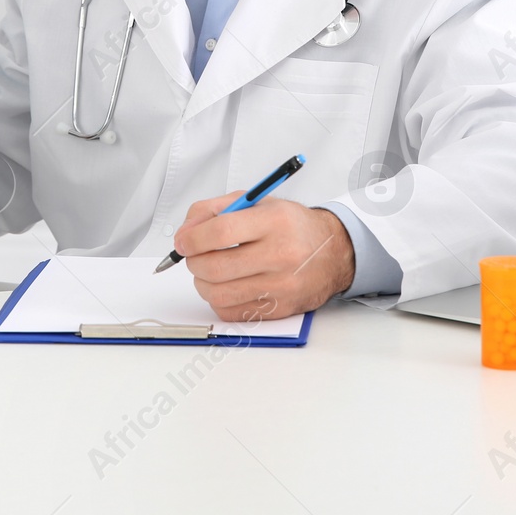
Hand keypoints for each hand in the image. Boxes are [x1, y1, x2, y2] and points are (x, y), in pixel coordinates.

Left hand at [173, 194, 355, 320]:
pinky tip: (227, 285)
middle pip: (216, 267)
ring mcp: (282, 286)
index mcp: (275, 222)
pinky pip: (232, 312)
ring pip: (219, 294)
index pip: (220, 232)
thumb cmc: (291, 226)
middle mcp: (282, 254)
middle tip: (195, 256)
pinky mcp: (280, 309)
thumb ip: (213, 210)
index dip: (192, 238)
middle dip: (194, 262)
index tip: (183, 242)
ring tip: (210, 271)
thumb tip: (184, 234)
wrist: (332, 252)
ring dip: (203, 283)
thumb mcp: (255, 202)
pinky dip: (219, 300)